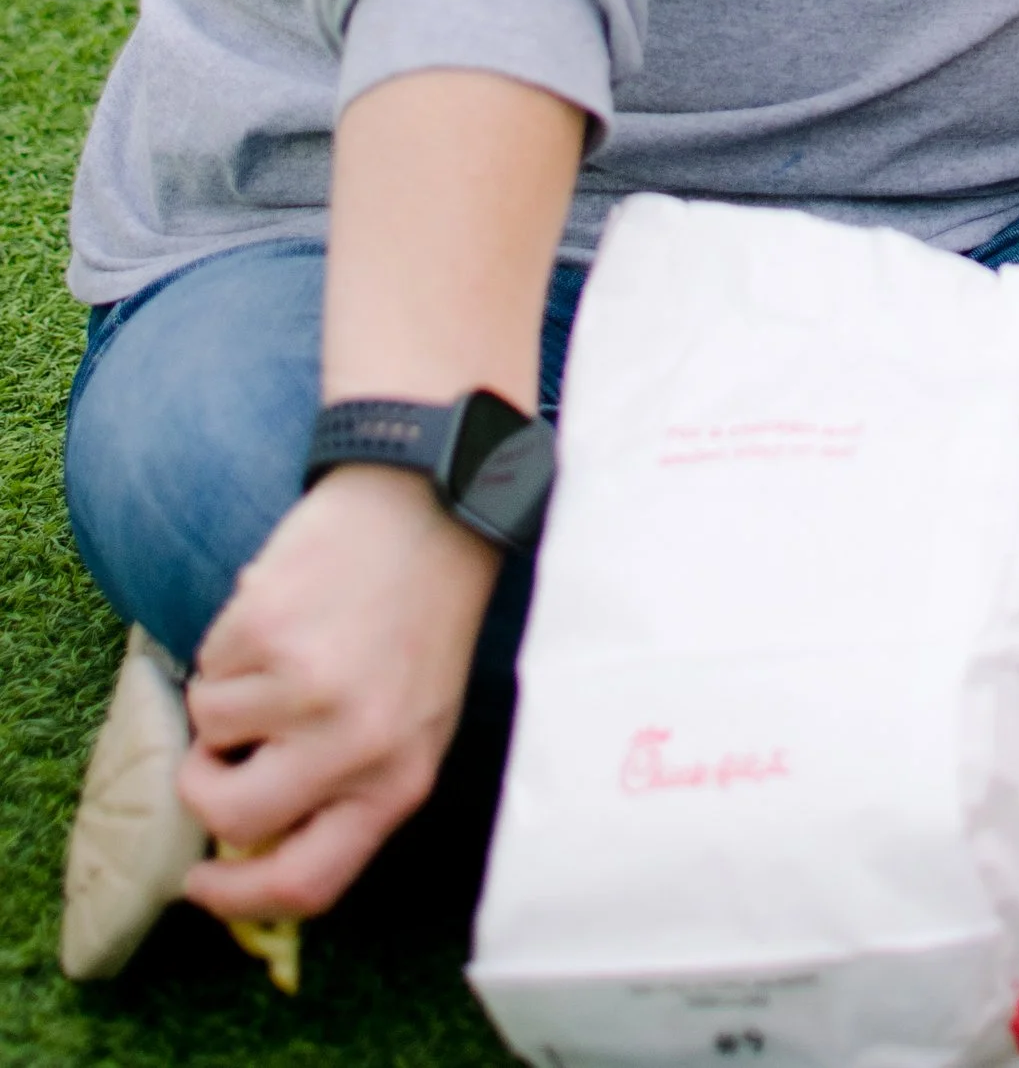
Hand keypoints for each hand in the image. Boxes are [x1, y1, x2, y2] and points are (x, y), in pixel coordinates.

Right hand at [178, 465, 498, 921]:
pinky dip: (229, 642)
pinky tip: (282, 608)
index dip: (237, 900)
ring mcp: (305, 688)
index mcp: (397, 781)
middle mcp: (353, 745)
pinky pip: (205, 663)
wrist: (431, 505)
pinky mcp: (265, 628)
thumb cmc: (421, 619)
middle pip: (230, 816)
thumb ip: (347, 788)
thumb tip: (252, 848)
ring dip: (228, 692)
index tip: (199, 883)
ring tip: (288, 645)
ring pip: (208, 728)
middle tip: (217, 751)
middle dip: (204, 786)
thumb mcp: (415, 721)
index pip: (305, 884)